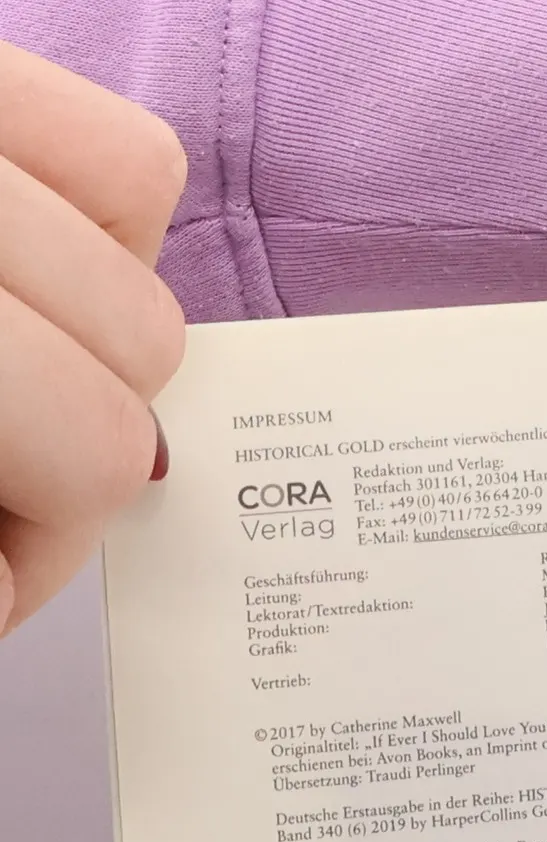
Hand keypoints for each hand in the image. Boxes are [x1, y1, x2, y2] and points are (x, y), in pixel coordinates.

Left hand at [0, 44, 185, 635]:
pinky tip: (26, 277)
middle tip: (6, 482)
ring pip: (147, 282)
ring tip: (8, 381)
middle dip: (73, 466)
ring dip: (91, 357)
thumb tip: (7, 588)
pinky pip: (130, 162)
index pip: (88, 455)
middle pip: (132, 382)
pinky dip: (105, 233)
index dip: (44, 552)